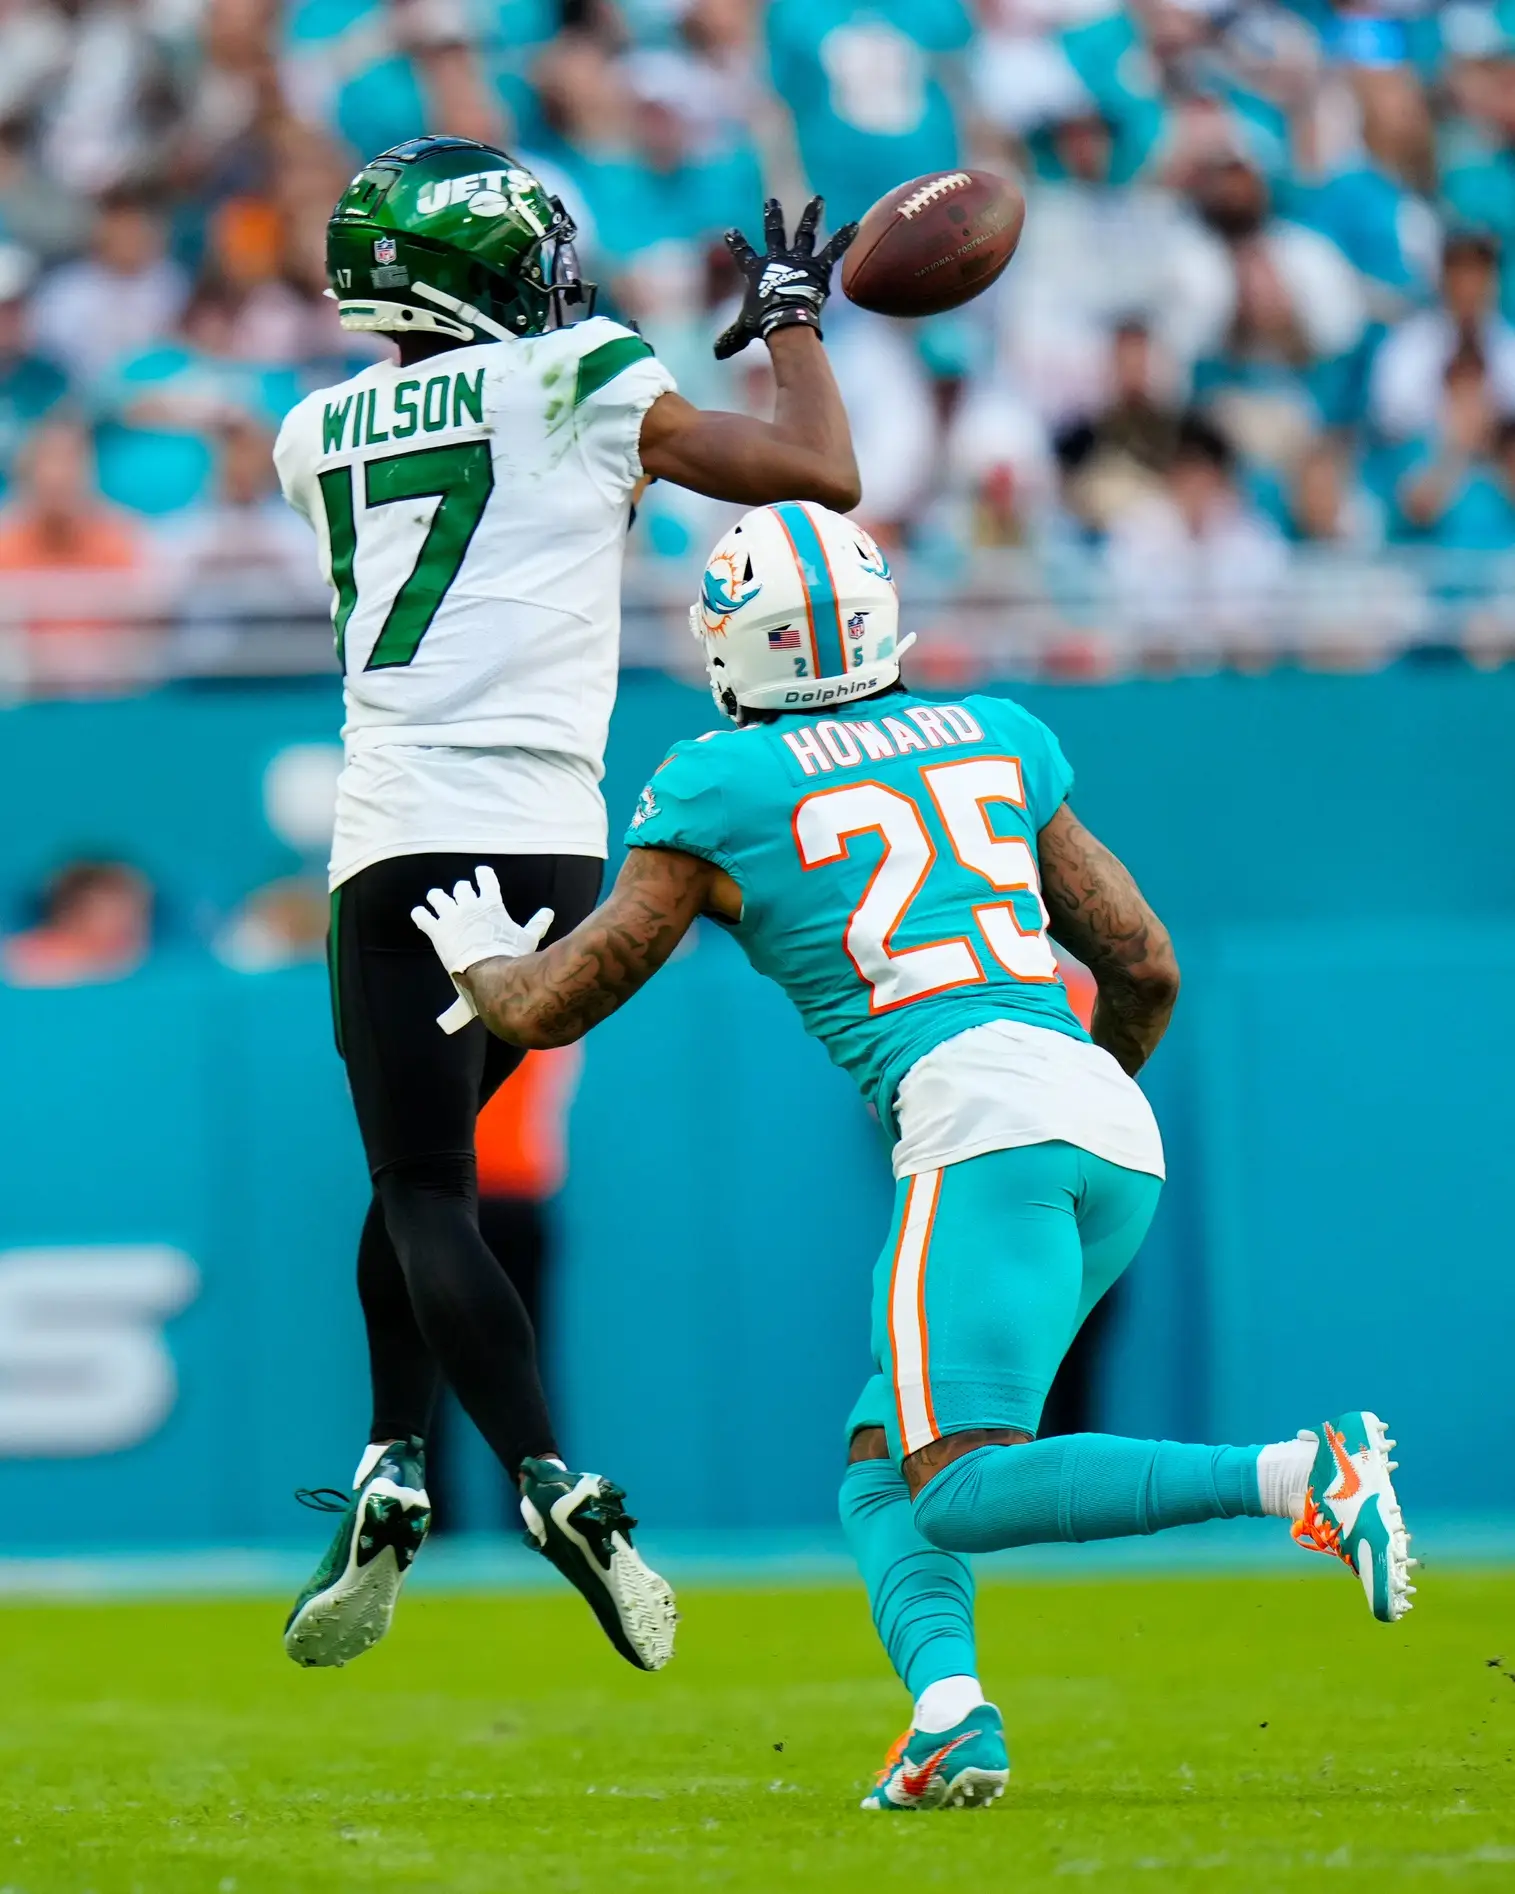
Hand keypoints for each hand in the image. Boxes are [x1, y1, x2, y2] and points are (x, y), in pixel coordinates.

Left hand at [410, 867, 553, 1033]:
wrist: (490, 972)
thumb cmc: (511, 955)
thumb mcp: (529, 938)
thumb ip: (537, 923)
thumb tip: (549, 912)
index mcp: (491, 903)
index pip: (486, 878)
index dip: (482, 874)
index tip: (480, 873)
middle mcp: (469, 904)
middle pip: (460, 887)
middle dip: (461, 892)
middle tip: (461, 899)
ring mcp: (451, 916)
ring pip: (437, 896)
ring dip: (438, 898)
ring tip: (438, 900)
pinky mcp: (436, 930)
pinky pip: (422, 915)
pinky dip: (420, 914)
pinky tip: (421, 915)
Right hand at [713, 196, 856, 361]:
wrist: (786, 319)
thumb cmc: (764, 323)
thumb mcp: (743, 330)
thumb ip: (730, 339)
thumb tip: (716, 355)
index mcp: (757, 271)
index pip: (743, 253)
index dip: (736, 243)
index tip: (731, 231)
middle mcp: (778, 259)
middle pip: (774, 233)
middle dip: (772, 217)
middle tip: (772, 201)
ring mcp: (799, 260)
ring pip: (805, 232)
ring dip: (811, 215)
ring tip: (817, 199)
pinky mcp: (818, 267)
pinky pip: (834, 249)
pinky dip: (844, 238)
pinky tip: (855, 224)